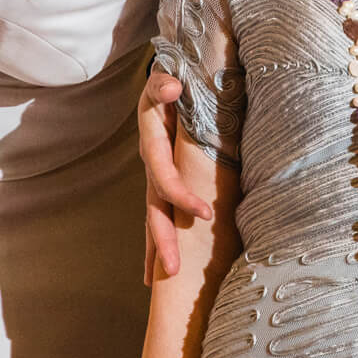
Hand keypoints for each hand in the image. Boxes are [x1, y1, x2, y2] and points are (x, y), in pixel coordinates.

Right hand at [138, 68, 210, 284]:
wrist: (169, 77)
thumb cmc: (174, 79)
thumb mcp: (167, 77)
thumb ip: (166, 83)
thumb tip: (173, 88)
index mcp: (153, 143)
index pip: (165, 178)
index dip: (181, 196)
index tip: (206, 214)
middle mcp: (151, 165)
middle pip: (154, 209)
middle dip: (162, 240)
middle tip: (173, 271)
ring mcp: (155, 175)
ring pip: (153, 217)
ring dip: (156, 247)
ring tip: (160, 279)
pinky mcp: (164, 180)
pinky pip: (161, 214)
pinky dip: (157, 241)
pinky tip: (155, 269)